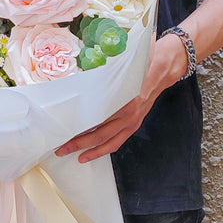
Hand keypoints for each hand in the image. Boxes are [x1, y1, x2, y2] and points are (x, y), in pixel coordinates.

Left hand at [55, 34, 187, 162]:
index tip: (62, 130)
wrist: (161, 70)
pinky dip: (104, 149)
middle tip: (61, 148)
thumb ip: (101, 74)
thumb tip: (77, 75)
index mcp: (121, 99)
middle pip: (99, 134)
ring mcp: (132, 121)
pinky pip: (118, 141)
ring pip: (108, 142)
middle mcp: (127, 114)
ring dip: (90, 151)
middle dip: (78, 143)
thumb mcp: (119, 66)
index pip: (94, 118)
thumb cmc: (138, 66)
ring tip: (74, 156)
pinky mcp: (134, 125)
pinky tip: (92, 153)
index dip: (78, 126)